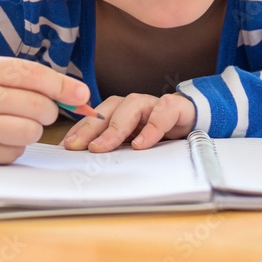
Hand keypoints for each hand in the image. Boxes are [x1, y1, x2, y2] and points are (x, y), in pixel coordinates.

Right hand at [0, 56, 89, 164]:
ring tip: (15, 121)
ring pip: (29, 134)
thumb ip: (24, 76)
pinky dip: (14, 146)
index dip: (62, 86)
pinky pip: (13, 154)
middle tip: (36, 108)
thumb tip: (75, 94)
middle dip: (47, 110)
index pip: (31, 76)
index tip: (82, 95)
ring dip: (32, 129)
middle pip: (37, 109)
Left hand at [61, 93, 196, 152]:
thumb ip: (115, 145)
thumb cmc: (159, 131)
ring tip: (103, 146)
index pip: (96, 115)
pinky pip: (163, 112)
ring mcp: (154, 104)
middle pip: (108, 109)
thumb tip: (85, 158)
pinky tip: (141, 144)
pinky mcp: (175, 107)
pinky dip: (152, 128)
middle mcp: (134, 104)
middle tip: (78, 146)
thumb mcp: (134, 140)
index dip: (81, 128)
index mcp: (121, 111)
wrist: (194, 120)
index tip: (67, 145)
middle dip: (91, 127)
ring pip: (131, 106)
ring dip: (115, 127)